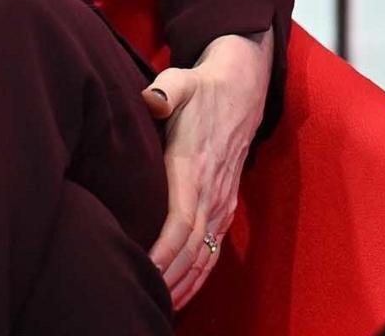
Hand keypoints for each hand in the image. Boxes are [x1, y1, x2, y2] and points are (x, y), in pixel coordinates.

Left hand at [141, 29, 270, 309]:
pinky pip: (213, 250)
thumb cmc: (202, 87)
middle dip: (168, 277)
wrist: (242, 88)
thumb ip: (165, 91)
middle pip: (190, 247)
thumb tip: (151, 100)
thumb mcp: (182, 80)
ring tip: (159, 305)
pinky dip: (198, 276)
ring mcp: (221, 202)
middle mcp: (211, 191)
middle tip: (142, 296)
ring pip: (203, 254)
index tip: (144, 269)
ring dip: (183, 283)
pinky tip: (181, 293)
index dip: (163, 250)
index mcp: (194, 167)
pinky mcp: (225, 206)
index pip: (180, 220)